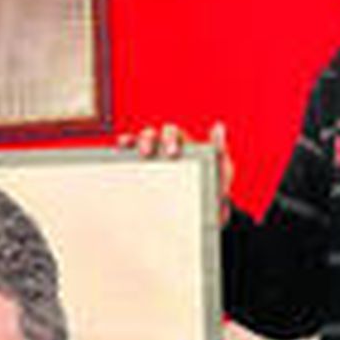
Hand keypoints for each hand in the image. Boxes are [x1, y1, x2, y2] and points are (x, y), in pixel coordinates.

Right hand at [118, 122, 234, 220]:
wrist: (206, 213)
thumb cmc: (214, 188)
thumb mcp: (221, 171)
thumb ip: (220, 151)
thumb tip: (218, 127)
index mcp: (183, 145)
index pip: (172, 133)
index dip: (169, 138)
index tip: (171, 152)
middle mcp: (165, 148)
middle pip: (153, 135)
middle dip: (149, 140)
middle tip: (149, 154)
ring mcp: (153, 160)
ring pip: (138, 143)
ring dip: (134, 143)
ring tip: (132, 152)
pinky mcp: (142, 173)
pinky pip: (129, 159)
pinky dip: (123, 153)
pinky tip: (118, 153)